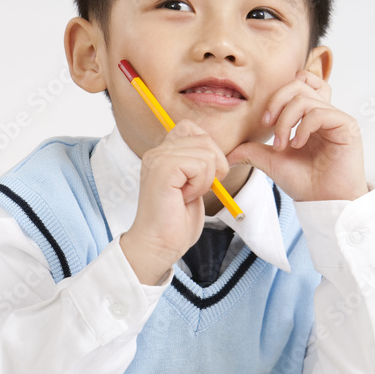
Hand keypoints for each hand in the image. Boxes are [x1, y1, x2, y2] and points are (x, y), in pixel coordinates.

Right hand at [120, 120, 228, 284]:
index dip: (208, 151)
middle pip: (205, 139)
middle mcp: (157, 151)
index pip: (193, 128)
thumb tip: (216, 150)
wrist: (158, 245)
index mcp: (163, 152)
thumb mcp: (193, 184)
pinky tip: (183, 197)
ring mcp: (158, 158)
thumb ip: (199, 162)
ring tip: (186, 195)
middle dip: (213, 167)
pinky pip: (200, 165)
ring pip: (206, 153)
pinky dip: (200, 185)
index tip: (199, 178)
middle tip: (194, 191)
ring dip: (205, 180)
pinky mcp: (163, 168)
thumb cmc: (175, 221)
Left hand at [226, 71, 367, 202]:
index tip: (264, 123)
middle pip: (299, 82)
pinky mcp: (347, 125)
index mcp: (309, 115)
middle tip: (268, 125)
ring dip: (286, 120)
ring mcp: (336, 117)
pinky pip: (319, 112)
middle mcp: (324, 112)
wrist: (323, 202)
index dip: (276, 97)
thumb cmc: (304, 182)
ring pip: (305, 97)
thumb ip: (251, 150)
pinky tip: (298, 145)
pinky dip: (303, 128)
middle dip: (276, 101)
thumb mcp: (271, 161)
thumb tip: (226, 153)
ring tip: (283, 145)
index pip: (295, 84)